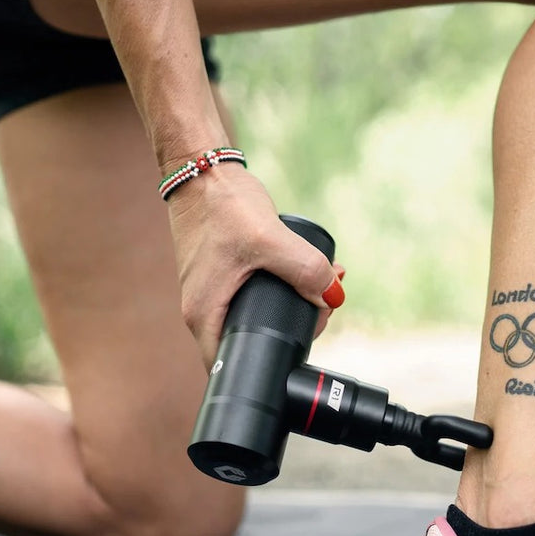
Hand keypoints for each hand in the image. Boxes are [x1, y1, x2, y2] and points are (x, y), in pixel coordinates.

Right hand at [166, 162, 344, 368]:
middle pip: (248, 344)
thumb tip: (333, 298)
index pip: (231, 365)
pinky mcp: (220, 279)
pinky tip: (303, 278)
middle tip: (319, 311)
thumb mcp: (268, 238)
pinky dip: (279, 293)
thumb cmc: (223, 205)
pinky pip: (251, 299)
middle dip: (289, 334)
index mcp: (205, 314)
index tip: (299, 344)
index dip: (266, 365)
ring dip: (288, 311)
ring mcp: (210, 296)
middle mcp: (203, 312)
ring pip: (253, 320)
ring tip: (318, 293)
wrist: (201, 170)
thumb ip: (305, 269)